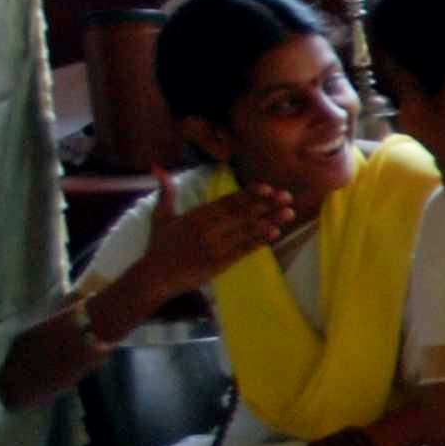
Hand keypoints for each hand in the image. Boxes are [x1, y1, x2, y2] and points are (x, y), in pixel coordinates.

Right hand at [135, 172, 301, 298]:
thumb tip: (159, 169)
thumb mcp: (160, 216)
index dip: (249, 194)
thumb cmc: (159, 246)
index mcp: (196, 215)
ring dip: (270, 221)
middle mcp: (207, 229)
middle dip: (266, 204)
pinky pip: (243, 250)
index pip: (227, 202)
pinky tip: (275, 233)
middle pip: (242, 214)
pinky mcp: (219, 263)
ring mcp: (215, 247)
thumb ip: (166, 193)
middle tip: (287, 196)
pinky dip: (259, 241)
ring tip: (289, 213)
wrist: (154, 276)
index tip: (268, 187)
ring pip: (246, 231)